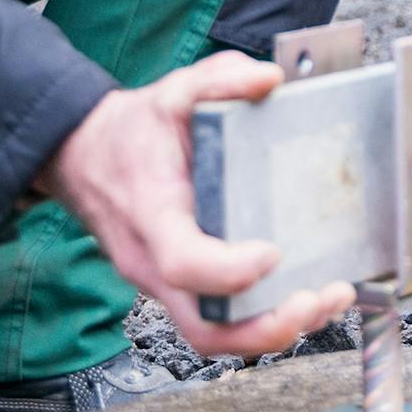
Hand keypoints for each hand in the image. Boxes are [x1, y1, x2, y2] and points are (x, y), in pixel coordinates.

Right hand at [37, 51, 353, 358]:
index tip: (273, 254)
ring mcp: (164, 281)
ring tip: (328, 302)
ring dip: (271, 330)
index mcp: (152, 214)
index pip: (182, 261)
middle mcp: (154, 261)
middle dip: (262, 328)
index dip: (228, 270)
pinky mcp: (180, 283)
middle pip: (201, 327)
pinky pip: (217, 317)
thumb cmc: (133, 130)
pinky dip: (259, 318)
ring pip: (212, 332)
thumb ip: (222, 79)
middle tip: (316, 301)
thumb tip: (269, 79)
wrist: (83, 156)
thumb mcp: (175, 90)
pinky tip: (305, 295)